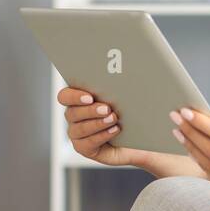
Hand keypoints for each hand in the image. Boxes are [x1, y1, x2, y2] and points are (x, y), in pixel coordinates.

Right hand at [57, 87, 204, 178]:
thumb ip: (122, 81)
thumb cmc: (136, 111)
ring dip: (96, 123)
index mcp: (80, 99)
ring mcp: (78, 134)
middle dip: (89, 110)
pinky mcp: (85, 148)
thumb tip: (126, 61)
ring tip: (113, 119)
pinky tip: (114, 130)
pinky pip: (87, 143)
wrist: (145, 136)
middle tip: (107, 108)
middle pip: (71, 112)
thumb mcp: (129, 94)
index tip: (90, 96)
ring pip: (78, 129)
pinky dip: (101, 136)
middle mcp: (75, 116)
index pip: (64, 96)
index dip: (73, 96)